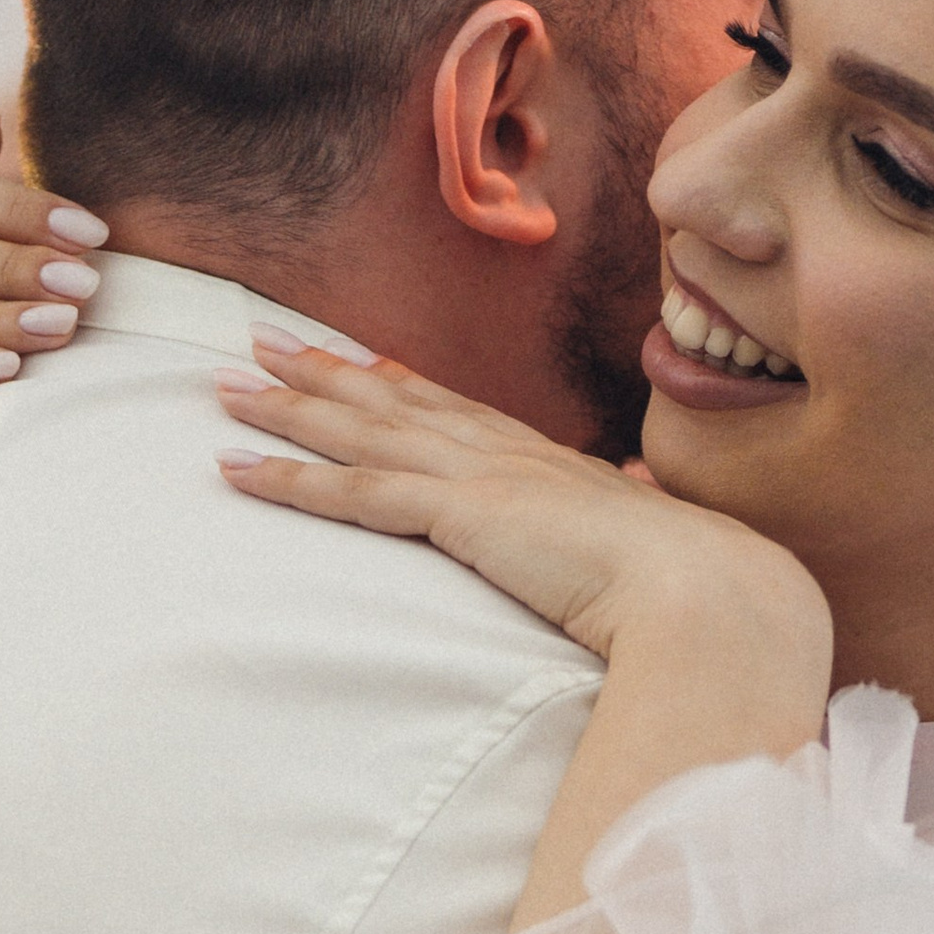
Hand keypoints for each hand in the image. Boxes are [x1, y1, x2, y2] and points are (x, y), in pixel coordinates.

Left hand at [215, 336, 827, 669]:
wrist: (708, 591)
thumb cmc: (692, 588)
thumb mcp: (649, 554)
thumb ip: (630, 537)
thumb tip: (649, 535)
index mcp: (546, 464)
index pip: (455, 411)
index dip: (398, 384)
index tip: (357, 361)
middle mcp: (505, 454)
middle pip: (393, 401)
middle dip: (323, 371)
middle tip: (261, 341)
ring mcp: (480, 477)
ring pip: (360, 432)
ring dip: (286, 408)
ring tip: (225, 386)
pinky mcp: (460, 514)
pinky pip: (356, 493)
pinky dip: (292, 480)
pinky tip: (238, 470)